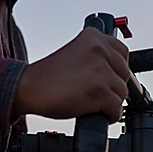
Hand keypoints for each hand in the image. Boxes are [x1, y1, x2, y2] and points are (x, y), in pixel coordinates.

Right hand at [12, 27, 130, 120]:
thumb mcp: (76, 51)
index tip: (109, 76)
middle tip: (97, 91)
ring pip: (122, 93)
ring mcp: (100, 71)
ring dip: (110, 101)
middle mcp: (99, 50)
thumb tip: (120, 69)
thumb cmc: (49, 75)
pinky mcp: (99, 92)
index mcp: (94, 37)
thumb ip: (98, 55)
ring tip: (92, 100)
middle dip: (113, 86)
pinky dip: (109, 114)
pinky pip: (116, 108)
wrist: (28, 87)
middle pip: (125, 75)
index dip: (117, 68)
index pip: (123, 52)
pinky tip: (96, 111)